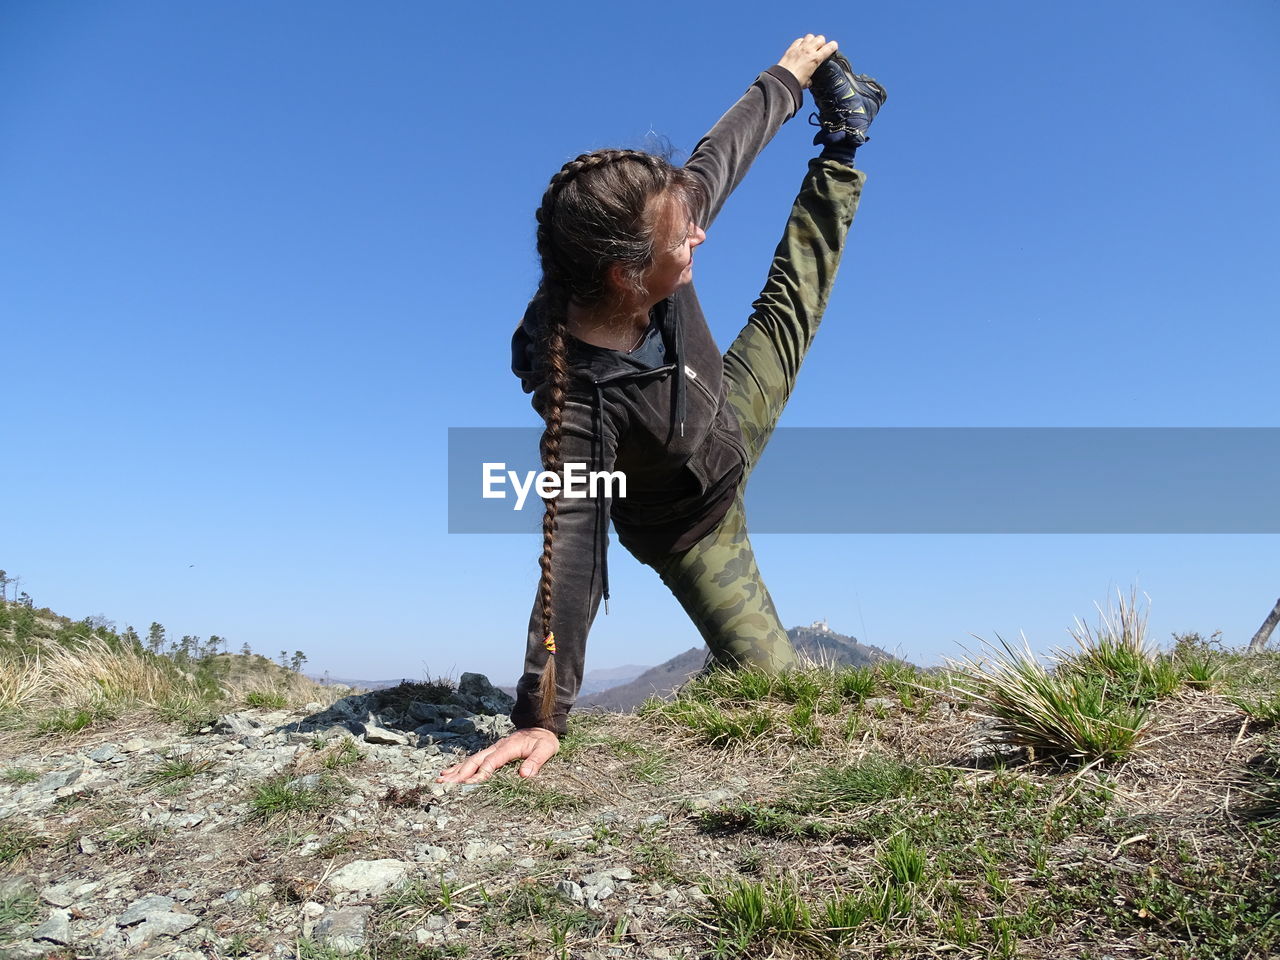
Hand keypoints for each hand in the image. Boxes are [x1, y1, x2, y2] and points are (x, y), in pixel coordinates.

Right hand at [435, 728, 559, 783]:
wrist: (541, 725)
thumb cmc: (544, 740)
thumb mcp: (546, 749)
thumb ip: (536, 761)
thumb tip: (525, 774)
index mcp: (508, 747)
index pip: (490, 763)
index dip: (480, 774)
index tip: (469, 785)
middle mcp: (497, 747)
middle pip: (475, 761)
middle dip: (460, 774)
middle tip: (445, 785)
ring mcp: (493, 748)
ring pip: (471, 760)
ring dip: (456, 770)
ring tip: (440, 779)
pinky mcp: (492, 751)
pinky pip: (474, 759)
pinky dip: (460, 766)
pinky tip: (449, 772)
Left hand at [776, 35, 838, 88]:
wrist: (782, 80)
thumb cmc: (795, 82)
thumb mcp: (807, 83)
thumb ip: (810, 79)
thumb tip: (809, 81)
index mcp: (816, 59)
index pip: (830, 47)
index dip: (833, 46)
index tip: (833, 48)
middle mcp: (809, 51)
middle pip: (820, 38)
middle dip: (822, 43)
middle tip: (820, 49)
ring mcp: (800, 48)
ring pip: (810, 36)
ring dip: (812, 40)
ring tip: (810, 47)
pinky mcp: (791, 49)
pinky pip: (799, 40)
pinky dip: (801, 42)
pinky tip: (800, 48)